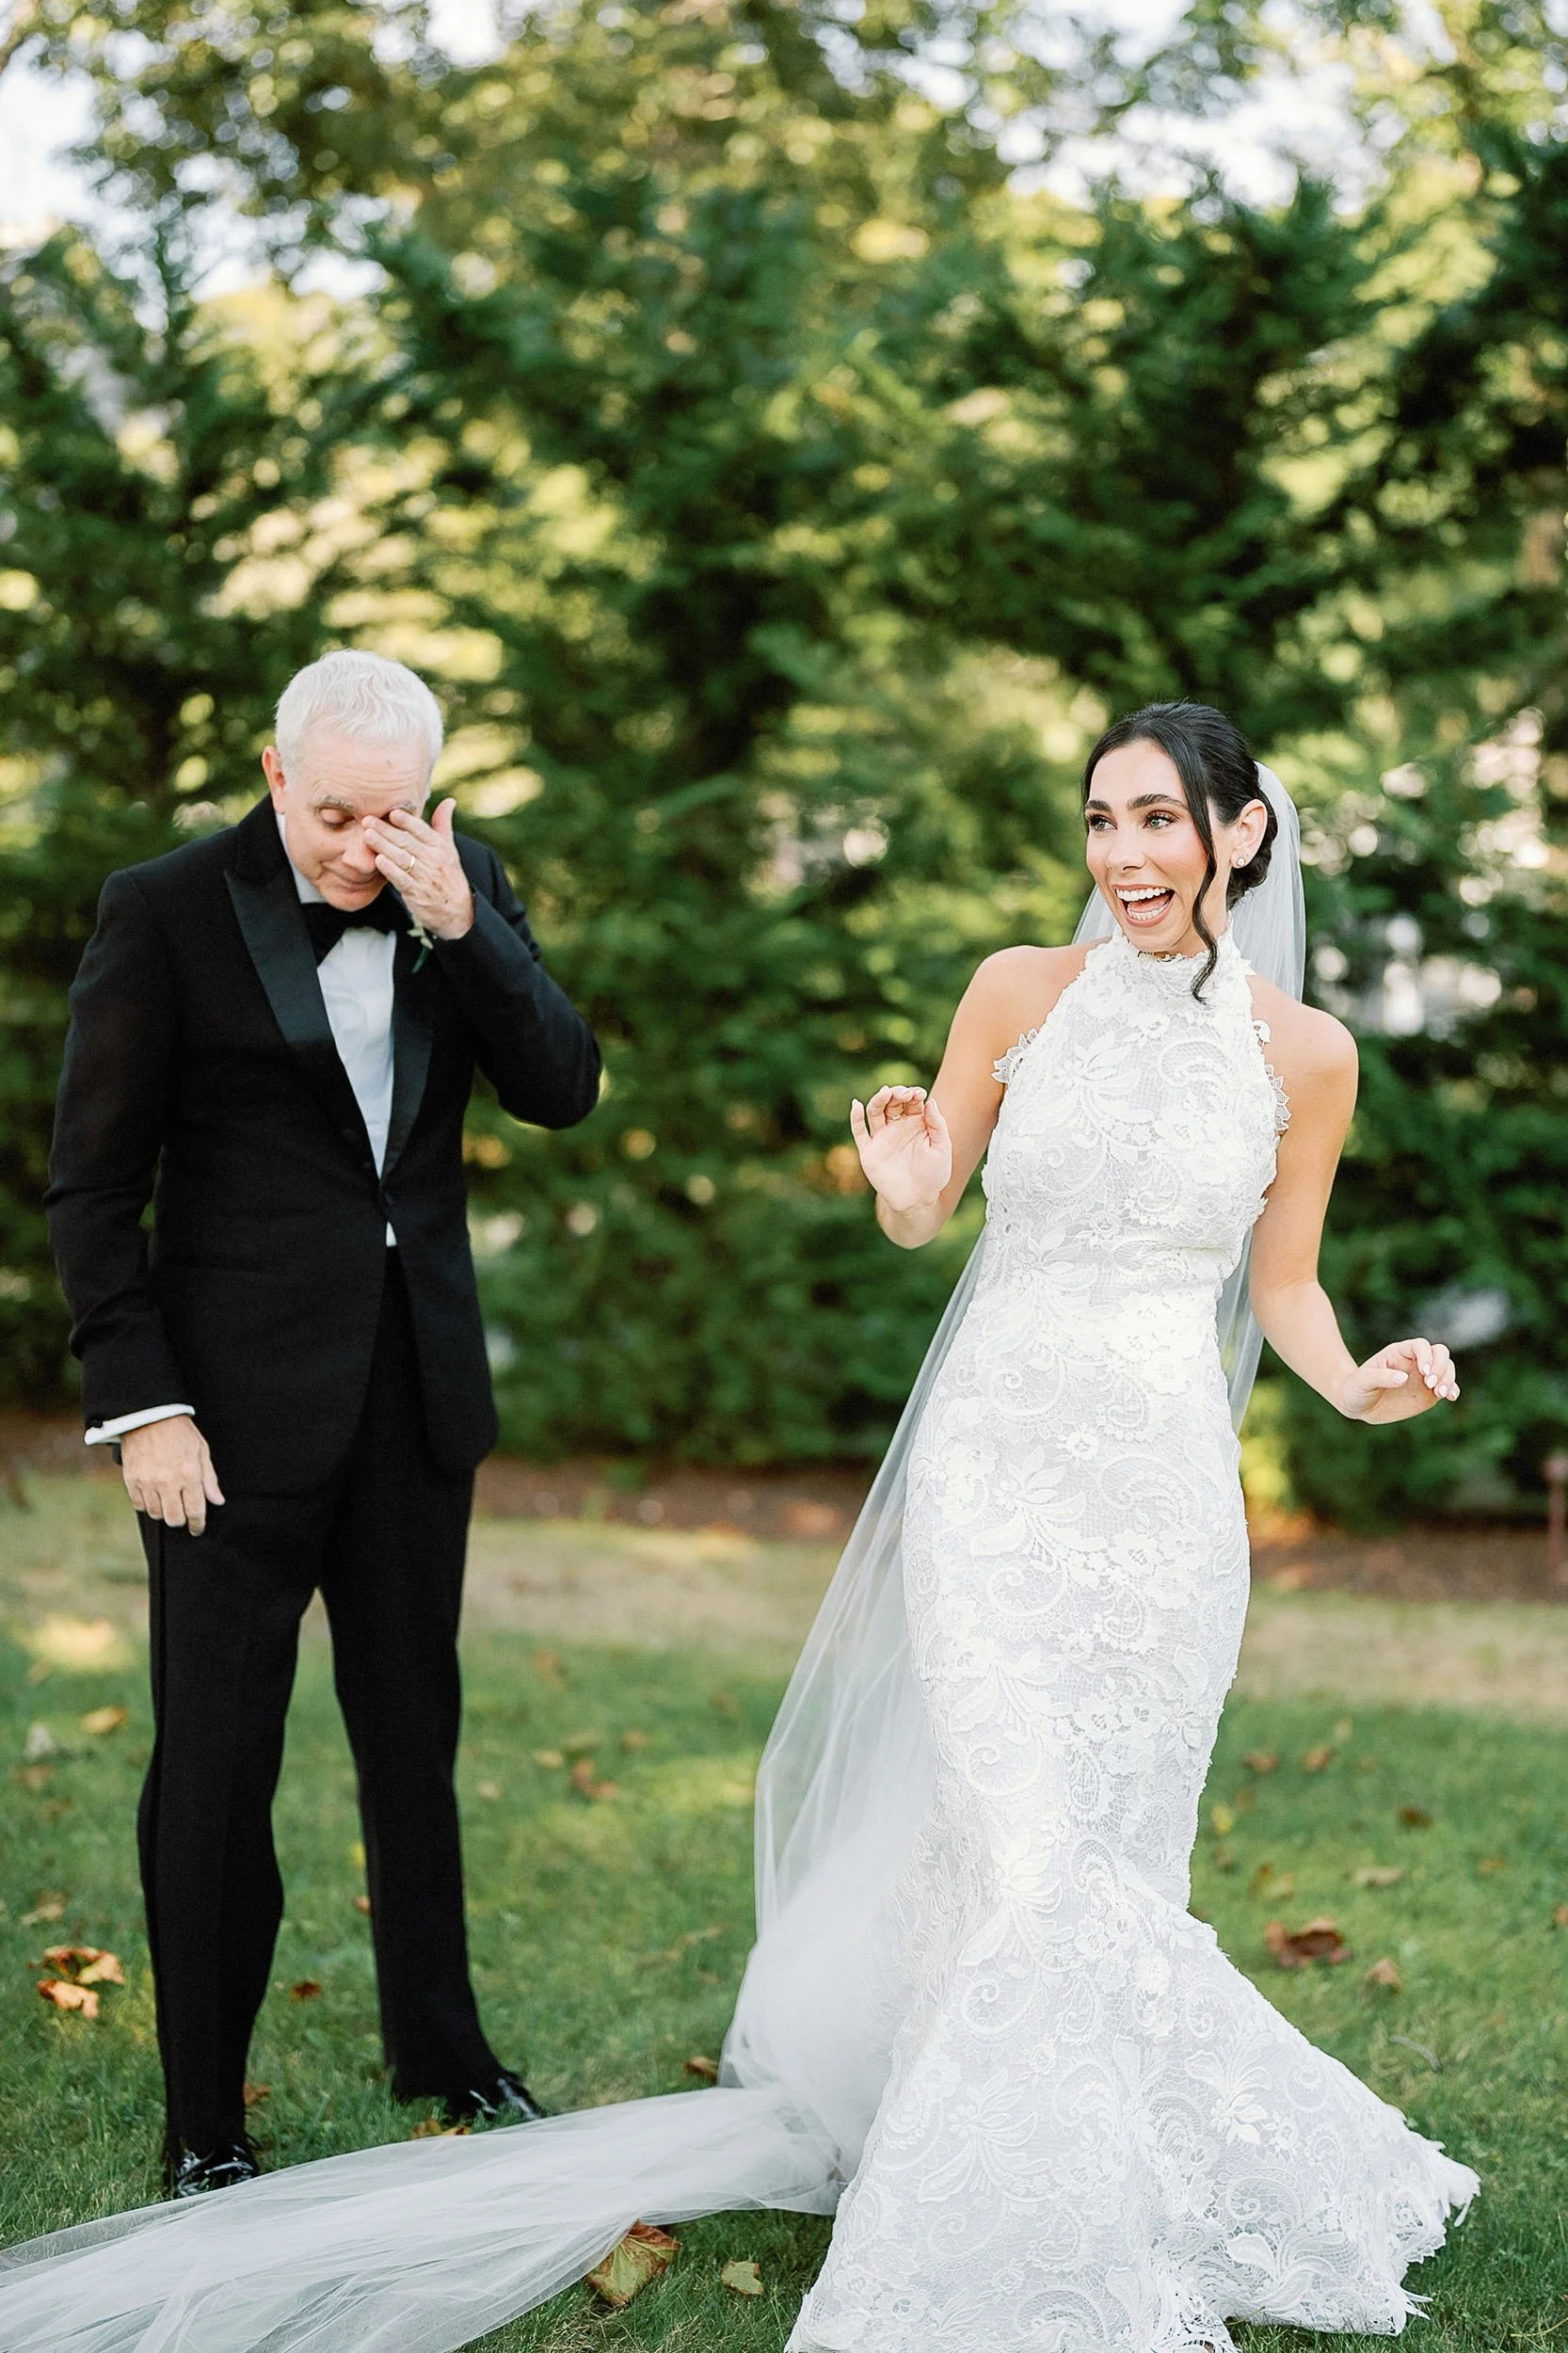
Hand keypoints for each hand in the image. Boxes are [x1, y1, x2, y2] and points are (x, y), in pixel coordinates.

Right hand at [121, 1416, 224, 1535]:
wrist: (149, 1416)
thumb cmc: (179, 1432)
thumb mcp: (201, 1451)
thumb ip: (209, 1479)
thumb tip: (217, 1501)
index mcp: (189, 1474)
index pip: (195, 1511)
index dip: (197, 1525)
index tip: (197, 1528)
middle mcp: (168, 1481)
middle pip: (174, 1519)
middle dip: (180, 1520)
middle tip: (182, 1513)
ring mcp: (147, 1482)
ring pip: (156, 1514)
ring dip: (163, 1511)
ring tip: (168, 1499)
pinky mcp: (131, 1480)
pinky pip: (139, 1505)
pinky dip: (147, 1504)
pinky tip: (153, 1494)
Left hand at [362, 799, 473, 939]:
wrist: (457, 909)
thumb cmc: (448, 874)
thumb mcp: (449, 848)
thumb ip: (443, 823)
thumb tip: (449, 800)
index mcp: (440, 846)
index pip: (422, 830)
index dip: (407, 820)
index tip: (392, 811)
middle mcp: (434, 860)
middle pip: (407, 842)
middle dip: (386, 830)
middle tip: (368, 819)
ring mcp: (425, 877)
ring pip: (402, 858)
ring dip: (383, 846)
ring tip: (367, 835)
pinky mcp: (417, 894)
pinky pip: (401, 879)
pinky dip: (390, 869)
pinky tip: (378, 860)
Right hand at [850, 1086, 952, 1212]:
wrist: (916, 1201)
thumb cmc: (933, 1175)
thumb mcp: (942, 1149)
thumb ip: (937, 1125)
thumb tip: (930, 1101)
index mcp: (916, 1123)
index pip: (912, 1101)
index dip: (913, 1093)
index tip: (918, 1093)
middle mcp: (897, 1127)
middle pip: (892, 1102)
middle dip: (896, 1093)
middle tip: (903, 1093)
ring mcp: (882, 1137)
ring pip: (874, 1111)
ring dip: (878, 1100)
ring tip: (885, 1093)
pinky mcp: (868, 1151)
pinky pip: (859, 1131)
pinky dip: (855, 1117)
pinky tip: (856, 1105)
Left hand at [1340, 1336, 1459, 1424]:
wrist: (1358, 1404)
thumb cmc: (1356, 1387)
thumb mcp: (1363, 1381)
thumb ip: (1381, 1377)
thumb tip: (1403, 1377)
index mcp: (1399, 1352)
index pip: (1421, 1345)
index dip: (1426, 1356)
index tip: (1424, 1373)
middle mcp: (1415, 1361)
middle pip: (1440, 1353)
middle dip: (1441, 1366)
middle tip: (1431, 1384)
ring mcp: (1424, 1376)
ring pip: (1447, 1368)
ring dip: (1448, 1379)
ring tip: (1440, 1394)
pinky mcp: (1429, 1392)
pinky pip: (1447, 1387)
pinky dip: (1453, 1390)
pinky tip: (1451, 1397)